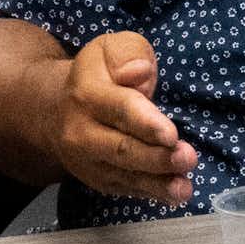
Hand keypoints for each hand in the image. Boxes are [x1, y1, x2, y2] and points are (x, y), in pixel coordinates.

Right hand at [53, 30, 196, 204]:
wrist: (57, 111)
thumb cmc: (99, 75)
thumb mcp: (109, 49)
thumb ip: (128, 54)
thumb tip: (138, 73)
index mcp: (87, 94)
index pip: (119, 108)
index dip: (145, 122)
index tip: (170, 133)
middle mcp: (82, 132)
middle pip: (122, 148)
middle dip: (157, 157)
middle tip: (187, 157)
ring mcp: (89, 161)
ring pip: (126, 175)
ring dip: (158, 184)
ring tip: (184, 188)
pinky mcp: (99, 180)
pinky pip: (128, 189)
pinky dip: (153, 193)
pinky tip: (176, 195)